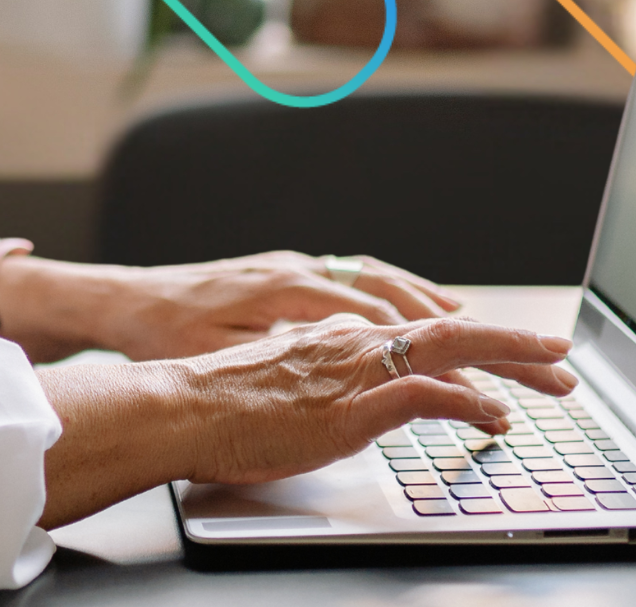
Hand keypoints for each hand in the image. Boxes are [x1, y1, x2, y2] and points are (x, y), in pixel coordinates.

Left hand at [33, 251, 465, 361]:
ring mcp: (295, 267)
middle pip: (395, 292)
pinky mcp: (286, 274)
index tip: (490, 356)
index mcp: (288, 291)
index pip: (382, 314)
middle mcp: (299, 269)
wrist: (124, 303)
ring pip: (379, 280)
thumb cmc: (164, 338)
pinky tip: (412, 313)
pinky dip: (395, 296)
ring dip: (430, 304)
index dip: (442, 339)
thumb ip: (286, 362)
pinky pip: (356, 280)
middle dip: (458, 321)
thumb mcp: (222, 359)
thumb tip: (346, 368)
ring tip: (480, 327)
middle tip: (511, 346)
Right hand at [175, 314, 574, 483]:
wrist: (175, 407)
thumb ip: (323, 374)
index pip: (420, 327)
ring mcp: (353, 369)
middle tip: (561, 355)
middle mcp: (353, 339)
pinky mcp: (347, 406)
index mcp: (339, 333)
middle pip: (449, 329)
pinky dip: (465, 401)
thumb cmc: (218, 402)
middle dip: (512, 340)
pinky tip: (493, 414)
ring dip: (506, 359)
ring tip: (550, 375)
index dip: (472, 335)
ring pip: (448, 347)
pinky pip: (421, 393)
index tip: (509, 347)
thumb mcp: (284, 378)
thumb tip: (349, 388)